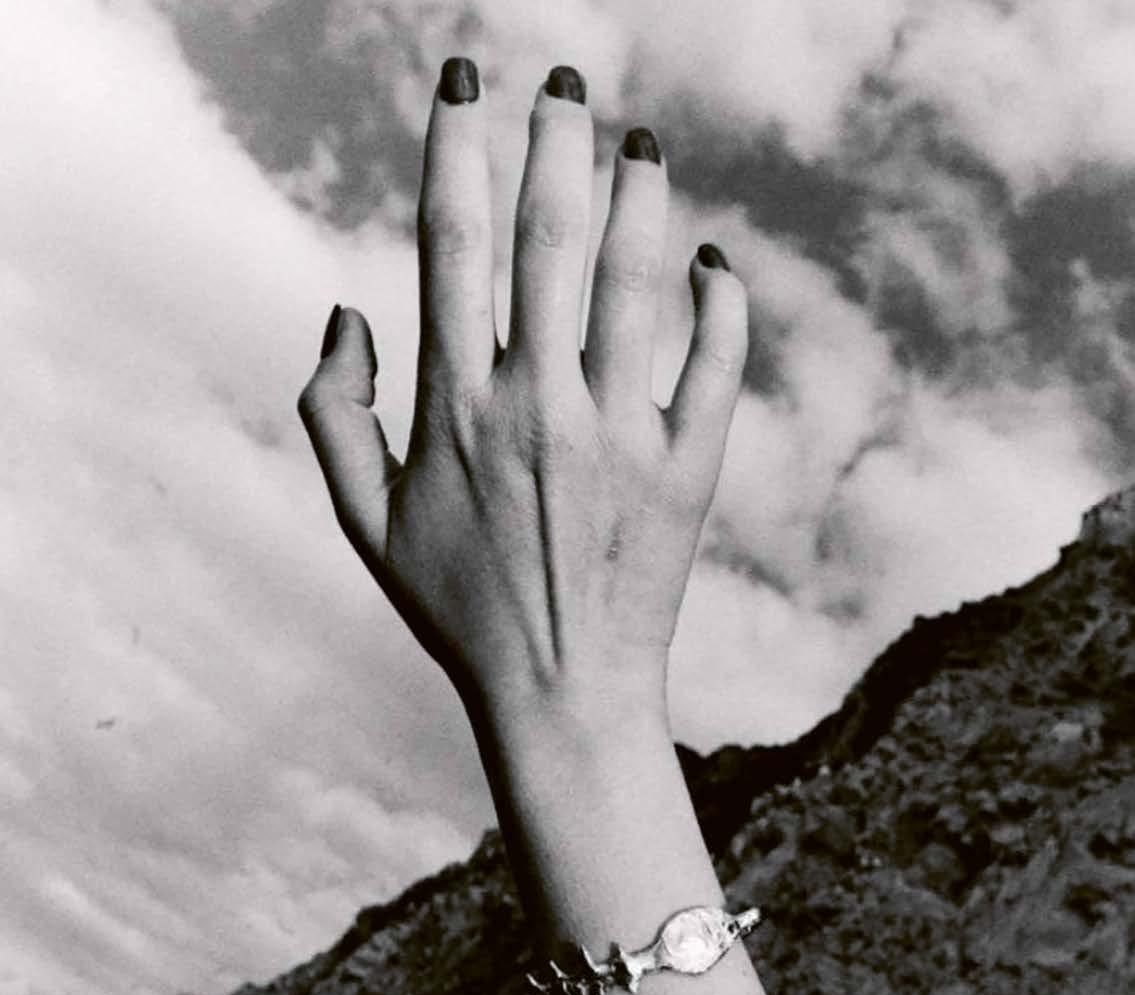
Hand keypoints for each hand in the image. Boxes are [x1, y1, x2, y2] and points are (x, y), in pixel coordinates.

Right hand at [298, 58, 746, 741]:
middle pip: (549, 237)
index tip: (462, 80)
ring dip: (638, 196)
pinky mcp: (687, 470)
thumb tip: (349, 310)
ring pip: (634, 281)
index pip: (452, 243)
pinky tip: (710, 260)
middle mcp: (537, 406)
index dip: (456, 148)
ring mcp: (619, 436)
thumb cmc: (458, 608)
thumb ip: (333, 413)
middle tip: (564, 78)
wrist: (561, 694)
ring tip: (638, 142)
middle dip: (553, 140)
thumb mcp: (366, 522)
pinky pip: (715, 362)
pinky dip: (719, 301)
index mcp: (455, 407)